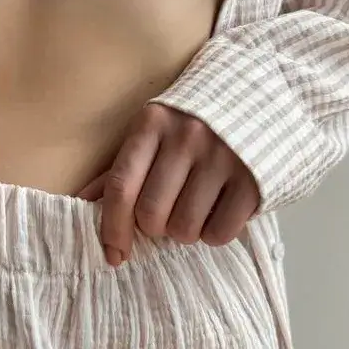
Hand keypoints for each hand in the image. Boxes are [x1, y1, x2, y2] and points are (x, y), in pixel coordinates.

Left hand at [75, 103, 259, 266]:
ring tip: (197, 208)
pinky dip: (215, 233)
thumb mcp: (157, 130)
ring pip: (184, 228)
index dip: (112, 226)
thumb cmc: (198, 121)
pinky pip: (219, 233)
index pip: (121, 186)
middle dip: (156, 227)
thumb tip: (82, 202)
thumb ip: (123, 166)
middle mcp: (186, 137)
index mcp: (153, 123)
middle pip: (151, 214)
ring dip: (186, 231)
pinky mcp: (253, 179)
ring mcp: (222, 157)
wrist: (266, 95)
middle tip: (169, 213)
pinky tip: (220, 210)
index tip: (114, 253)